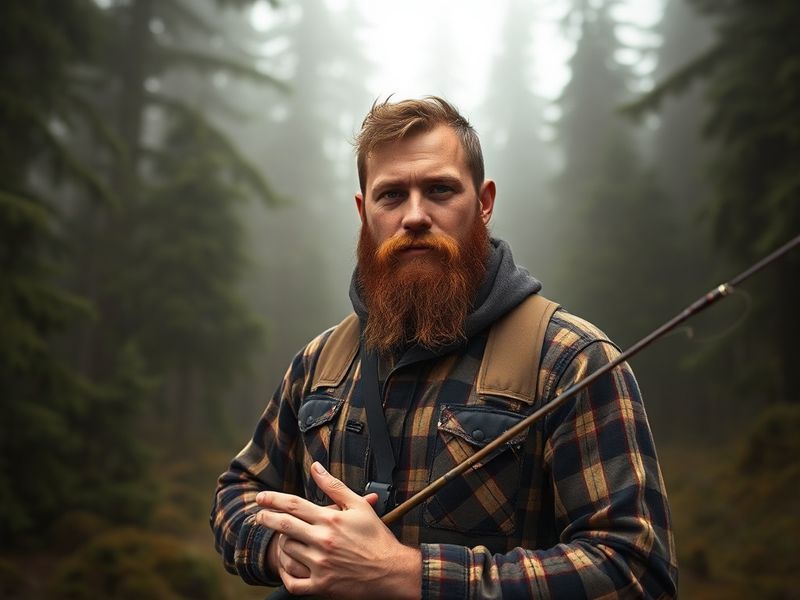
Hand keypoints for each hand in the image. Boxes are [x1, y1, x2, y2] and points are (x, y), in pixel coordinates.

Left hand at [256, 462, 420, 598]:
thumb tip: (315, 466)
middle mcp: (322, 542)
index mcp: (330, 520)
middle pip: (284, 526)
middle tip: (260, 515)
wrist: (392, 571)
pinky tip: (285, 567)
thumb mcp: (358, 506)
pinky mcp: (322, 586)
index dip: (273, 500)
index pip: (293, 505)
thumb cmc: (377, 538)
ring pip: (287, 551)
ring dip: (282, 542)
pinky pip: (293, 582)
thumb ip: (334, 486)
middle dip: (267, 518)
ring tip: (283, 538)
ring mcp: (320, 565)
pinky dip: (286, 575)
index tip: (261, 498)